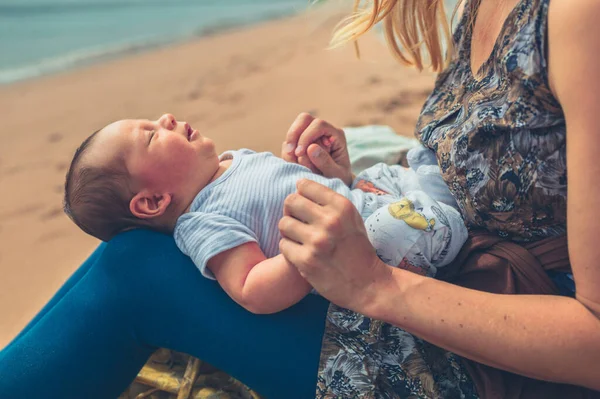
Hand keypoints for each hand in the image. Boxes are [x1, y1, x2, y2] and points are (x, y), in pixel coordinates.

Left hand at [278, 179, 391, 311]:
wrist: (367, 283)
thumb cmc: (357, 248)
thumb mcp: (352, 217)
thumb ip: (329, 201)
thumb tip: (299, 185)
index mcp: (342, 206)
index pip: (304, 185)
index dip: (301, 194)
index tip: (305, 205)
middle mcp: (330, 221)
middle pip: (290, 201)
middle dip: (291, 211)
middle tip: (299, 221)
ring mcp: (317, 242)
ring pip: (283, 223)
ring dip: (289, 231)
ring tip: (300, 238)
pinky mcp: (306, 261)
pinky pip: (283, 245)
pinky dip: (289, 249)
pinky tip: (301, 253)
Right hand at [281, 113, 352, 185]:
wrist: (334, 185)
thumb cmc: (339, 179)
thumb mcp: (336, 174)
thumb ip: (326, 162)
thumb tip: (311, 148)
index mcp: (336, 135)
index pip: (319, 125)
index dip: (306, 137)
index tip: (299, 154)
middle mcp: (324, 131)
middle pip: (304, 118)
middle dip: (294, 135)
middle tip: (292, 153)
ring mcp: (311, 135)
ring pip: (294, 129)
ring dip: (289, 145)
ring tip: (293, 163)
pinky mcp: (301, 143)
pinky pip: (289, 142)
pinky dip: (287, 152)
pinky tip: (293, 164)